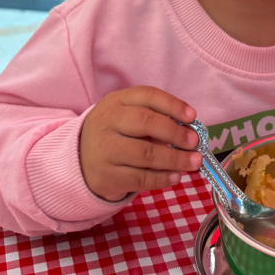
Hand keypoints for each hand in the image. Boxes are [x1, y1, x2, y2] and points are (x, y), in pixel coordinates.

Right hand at [79, 86, 201, 200]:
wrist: (79, 161)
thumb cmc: (115, 134)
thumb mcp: (126, 116)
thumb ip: (153, 118)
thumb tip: (189, 131)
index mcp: (116, 101)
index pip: (148, 96)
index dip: (173, 105)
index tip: (192, 116)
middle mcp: (107, 122)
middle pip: (146, 122)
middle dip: (176, 132)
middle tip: (194, 142)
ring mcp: (105, 150)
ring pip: (146, 154)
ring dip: (175, 159)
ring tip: (193, 162)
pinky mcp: (106, 176)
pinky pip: (140, 178)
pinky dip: (162, 178)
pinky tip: (175, 177)